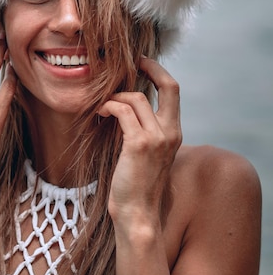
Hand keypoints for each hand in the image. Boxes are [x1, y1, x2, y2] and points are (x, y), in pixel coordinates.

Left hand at [98, 57, 181, 225]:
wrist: (137, 212)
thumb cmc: (135, 185)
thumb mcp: (144, 153)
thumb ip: (142, 131)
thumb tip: (123, 109)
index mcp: (173, 132)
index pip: (173, 91)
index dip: (158, 71)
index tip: (142, 62)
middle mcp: (171, 132)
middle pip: (168, 85)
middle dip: (149, 67)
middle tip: (130, 62)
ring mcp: (157, 137)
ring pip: (136, 98)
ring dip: (115, 97)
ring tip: (102, 107)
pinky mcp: (139, 144)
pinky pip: (122, 111)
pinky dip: (108, 107)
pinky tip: (100, 114)